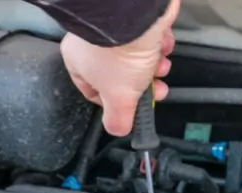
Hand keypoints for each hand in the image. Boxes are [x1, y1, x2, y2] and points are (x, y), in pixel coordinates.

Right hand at [60, 0, 180, 136]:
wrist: (135, 13)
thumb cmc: (119, 53)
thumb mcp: (119, 98)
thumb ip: (118, 118)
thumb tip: (117, 130)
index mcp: (78, 62)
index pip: (94, 91)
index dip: (116, 103)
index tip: (132, 107)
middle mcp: (92, 43)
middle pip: (120, 75)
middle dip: (142, 85)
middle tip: (157, 89)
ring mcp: (114, 28)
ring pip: (136, 56)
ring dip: (153, 66)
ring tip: (162, 66)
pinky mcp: (135, 17)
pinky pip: (148, 35)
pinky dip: (158, 44)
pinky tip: (163, 46)